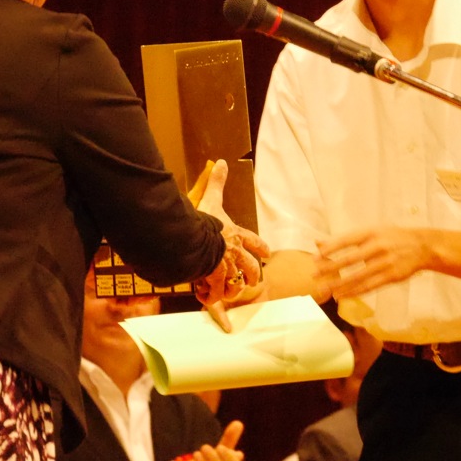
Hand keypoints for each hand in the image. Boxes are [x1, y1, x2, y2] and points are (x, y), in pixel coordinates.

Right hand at [193, 160, 267, 322]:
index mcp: (236, 235)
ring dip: (234, 289)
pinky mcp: (213, 279)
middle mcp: (234, 253)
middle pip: (250, 267)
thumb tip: (221, 162)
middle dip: (254, 275)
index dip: (261, 248)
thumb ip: (217, 182)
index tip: (267, 254)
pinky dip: (212, 296)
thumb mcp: (212, 198)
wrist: (193, 238)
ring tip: (232, 295)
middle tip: (255, 282)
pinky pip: (215, 292)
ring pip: (236, 283)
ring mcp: (225, 268)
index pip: (254, 241)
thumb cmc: (203, 219)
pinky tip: (207, 298)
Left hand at [316, 227, 435, 298]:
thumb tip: (318, 242)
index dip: (330, 249)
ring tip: (326, 290)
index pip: (346, 240)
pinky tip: (343, 295)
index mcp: (371, 232)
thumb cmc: (392, 237)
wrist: (422, 246)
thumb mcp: (371, 232)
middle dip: (330, 268)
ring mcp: (385, 262)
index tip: (315, 257)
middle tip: (314, 275)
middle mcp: (378, 246)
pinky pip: (370, 286)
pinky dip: (354, 292)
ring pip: (358, 276)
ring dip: (340, 284)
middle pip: (350, 259)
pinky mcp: (391, 276)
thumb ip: (346, 239)